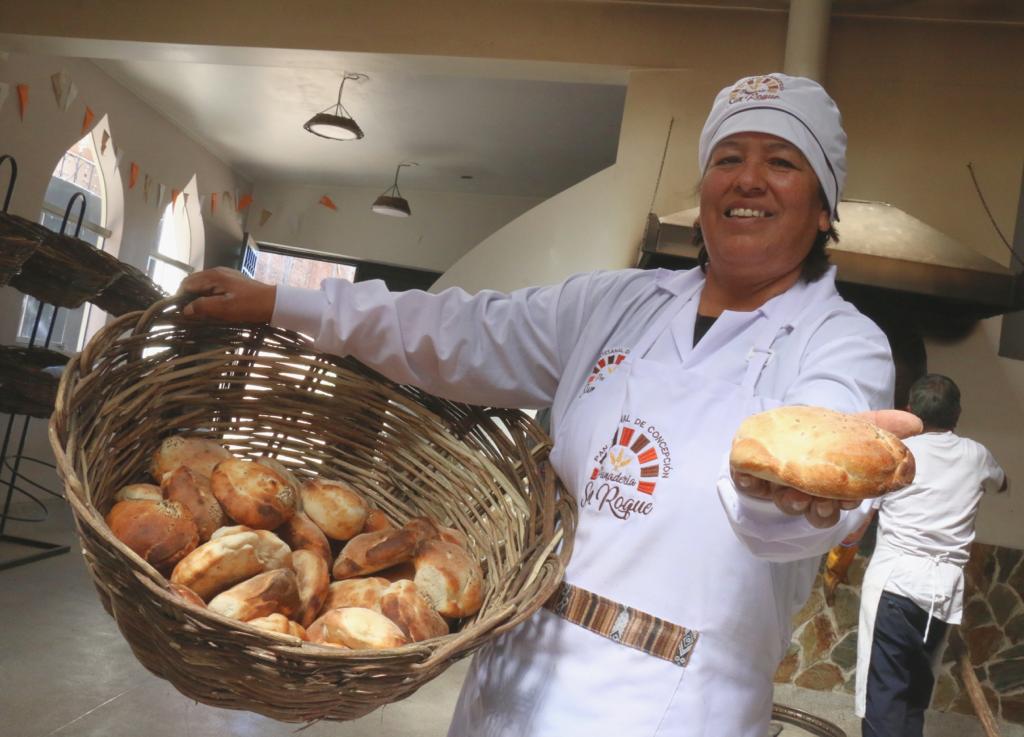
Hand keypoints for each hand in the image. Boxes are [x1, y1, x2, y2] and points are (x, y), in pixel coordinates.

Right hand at [178, 267, 275, 322]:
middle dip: (188, 298)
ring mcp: (225, 275)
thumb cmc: (249, 305)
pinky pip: (214, 287)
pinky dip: (210, 296)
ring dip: (199, 298)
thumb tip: (185, 309)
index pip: (186, 284)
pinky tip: (214, 307)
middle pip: (194, 283)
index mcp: (212, 276)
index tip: (181, 313)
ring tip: (202, 313)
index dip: (180, 298)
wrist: (274, 303)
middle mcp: (217, 272)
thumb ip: (203, 307)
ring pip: (204, 286)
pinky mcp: (232, 281)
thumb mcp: (224, 309)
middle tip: (191, 315)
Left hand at [731, 409, 920, 528]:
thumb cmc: (820, 433)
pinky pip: (748, 485)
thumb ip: (881, 425)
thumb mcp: (852, 425)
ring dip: (791, 501)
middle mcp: (805, 491)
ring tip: (790, 492)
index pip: (840, 506)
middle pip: (815, 512)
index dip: (843, 508)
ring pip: (787, 504)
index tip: (846, 502)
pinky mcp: (749, 477)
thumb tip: (918, 423)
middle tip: (821, 502)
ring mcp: (776, 485)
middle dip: (820, 510)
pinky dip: (751, 482)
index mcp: (831, 485)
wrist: (779, 426)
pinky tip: (754, 478)